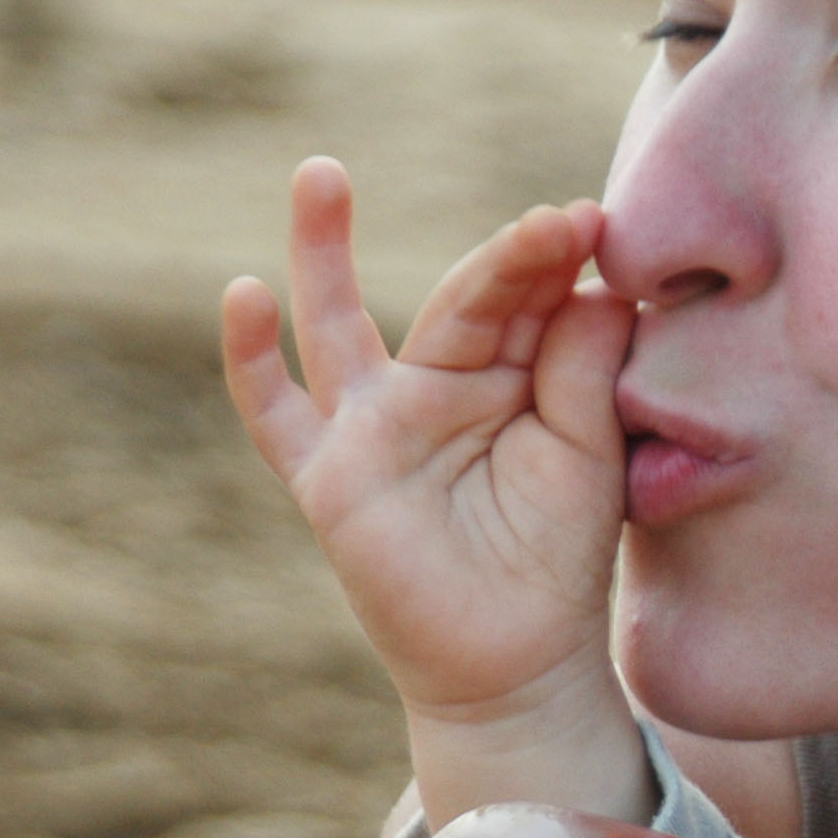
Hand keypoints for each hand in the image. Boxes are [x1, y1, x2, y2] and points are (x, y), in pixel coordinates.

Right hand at [221, 159, 645, 819]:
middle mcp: (433, 386)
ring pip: (338, 323)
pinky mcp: (328, 477)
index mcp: (506, 375)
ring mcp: (373, 426)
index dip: (552, 260)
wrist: (521, 664)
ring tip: (320, 173)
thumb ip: (583, 370)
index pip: (524, 300)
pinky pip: (276, 413)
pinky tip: (241, 296)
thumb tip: (595, 282)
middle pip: (457, 302)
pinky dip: (251, 359)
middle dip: (504, 261)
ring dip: (323, 248)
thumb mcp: (587, 454)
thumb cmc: (558, 555)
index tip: (592, 222)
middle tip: (553, 221)